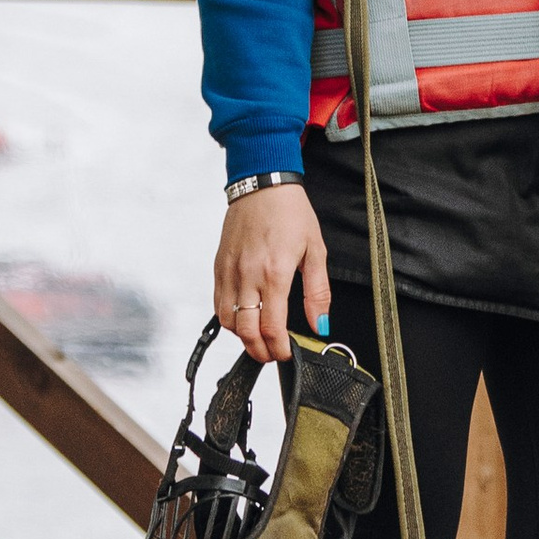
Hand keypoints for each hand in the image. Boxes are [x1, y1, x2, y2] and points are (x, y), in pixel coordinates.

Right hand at [213, 184, 329, 366]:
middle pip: (245, 331)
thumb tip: (320, 325)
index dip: (278, 348)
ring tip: (258, 338)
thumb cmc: (291, 213)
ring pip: (226, 321)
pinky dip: (228, 318)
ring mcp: (229, 271)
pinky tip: (243, 318)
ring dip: (242, 337)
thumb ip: (317, 292)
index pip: (271, 327)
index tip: (286, 354)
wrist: (263, 184)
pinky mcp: (218, 266)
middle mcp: (247, 276)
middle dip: (259, 351)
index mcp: (274, 273)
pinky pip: (217, 303)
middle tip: (271, 354)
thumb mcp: (316, 251)